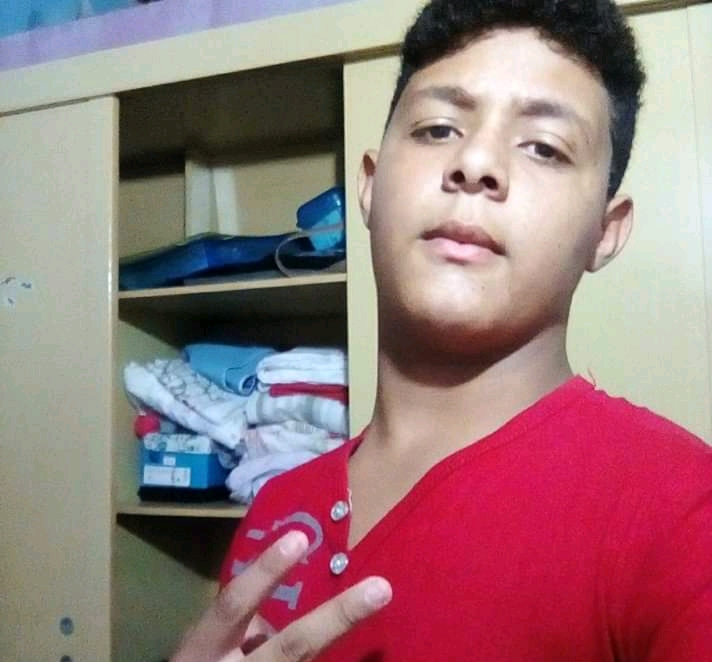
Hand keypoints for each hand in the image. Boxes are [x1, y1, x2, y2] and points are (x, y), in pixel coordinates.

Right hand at [171, 531, 391, 661]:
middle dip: (338, 618)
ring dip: (346, 633)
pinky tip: (371, 651)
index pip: (234, 604)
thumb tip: (290, 570)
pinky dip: (340, 658)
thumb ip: (244, 614)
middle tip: (381, 587)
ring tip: (380, 604)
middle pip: (293, 647)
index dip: (264, 572)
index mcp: (207, 646)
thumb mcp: (210, 639)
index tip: (299, 537)